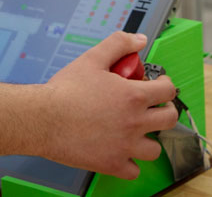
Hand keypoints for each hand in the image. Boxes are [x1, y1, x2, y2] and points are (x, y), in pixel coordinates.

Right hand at [38, 32, 180, 179]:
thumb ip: (119, 44)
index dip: (166, 85)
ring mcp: (125, 146)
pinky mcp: (111, 164)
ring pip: (155, 149)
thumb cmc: (65, 91)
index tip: (159, 85)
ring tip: (138, 132)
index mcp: (133, 96)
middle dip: (165, 110)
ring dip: (149, 139)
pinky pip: (134, 171)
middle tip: (154, 107)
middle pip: (169, 119)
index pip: (168, 91)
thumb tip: (139, 40)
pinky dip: (130, 163)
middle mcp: (134, 122)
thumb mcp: (93, 58)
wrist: (43, 119)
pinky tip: (121, 152)